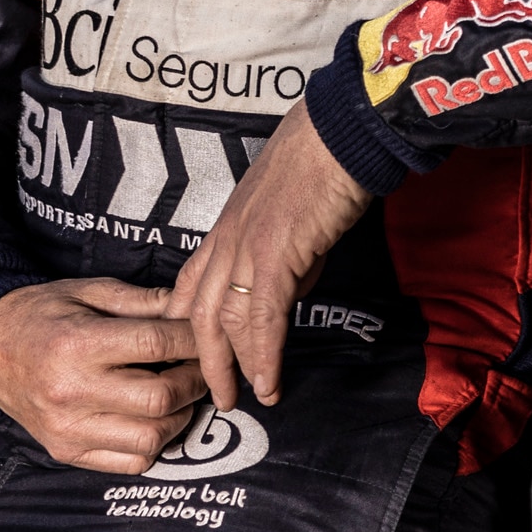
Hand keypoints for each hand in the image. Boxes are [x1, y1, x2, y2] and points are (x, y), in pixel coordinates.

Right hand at [0, 278, 207, 471]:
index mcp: (77, 344)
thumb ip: (144, 301)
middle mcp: (70, 391)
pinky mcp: (66, 451)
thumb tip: (193, 307)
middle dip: (196, 381)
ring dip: (180, 416)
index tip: (210, 336)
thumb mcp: (90, 291)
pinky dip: (154, 444)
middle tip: (203, 367)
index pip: (157, 345)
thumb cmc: (43, 315)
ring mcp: (67, 428)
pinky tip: (153, 418)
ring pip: (151, 437)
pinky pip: (130, 462)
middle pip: (161, 397)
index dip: (195, 340)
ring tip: (180, 393)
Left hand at [170, 101, 373, 409]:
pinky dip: (264, 356)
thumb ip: (283, 253)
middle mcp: (226, 240)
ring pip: (224, 323)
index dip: (189, 327)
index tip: (197, 358)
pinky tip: (269, 382)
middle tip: (215, 394)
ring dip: (233, 367)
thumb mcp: (290, 211)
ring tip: (244, 398)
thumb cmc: (325, 159)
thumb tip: (287, 290)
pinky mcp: (275, 256)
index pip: (190, 286)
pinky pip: (262, 319)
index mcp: (227, 227)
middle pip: (197, 314)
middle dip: (204, 361)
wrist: (342, 132)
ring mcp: (246, 248)